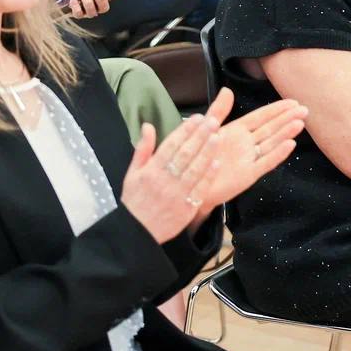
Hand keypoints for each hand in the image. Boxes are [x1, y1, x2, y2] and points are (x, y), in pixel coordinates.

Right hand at [121, 114, 220, 243]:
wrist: (136, 232)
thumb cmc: (135, 200)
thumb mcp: (132, 173)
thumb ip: (143, 149)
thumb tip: (148, 125)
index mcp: (150, 171)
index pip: (170, 146)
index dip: (185, 131)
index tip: (197, 118)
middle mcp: (164, 180)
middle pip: (185, 154)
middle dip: (200, 136)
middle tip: (213, 121)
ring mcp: (176, 195)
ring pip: (195, 170)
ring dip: (207, 152)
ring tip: (217, 136)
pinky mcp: (186, 208)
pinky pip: (200, 190)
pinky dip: (208, 176)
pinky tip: (217, 163)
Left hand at [192, 87, 305, 213]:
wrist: (192, 184)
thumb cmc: (198, 156)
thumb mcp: (207, 129)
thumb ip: (218, 110)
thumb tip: (228, 90)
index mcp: (237, 130)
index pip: (261, 116)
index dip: (277, 109)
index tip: (292, 101)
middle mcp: (246, 143)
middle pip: (271, 128)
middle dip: (287, 118)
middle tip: (304, 110)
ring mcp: (249, 158)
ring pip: (272, 143)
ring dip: (286, 133)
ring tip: (299, 123)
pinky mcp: (249, 173)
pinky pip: (266, 162)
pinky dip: (278, 154)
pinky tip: (290, 144)